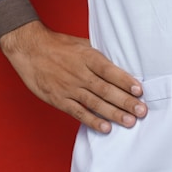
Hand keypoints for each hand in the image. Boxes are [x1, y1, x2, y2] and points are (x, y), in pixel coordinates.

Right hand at [0, 21, 146, 133]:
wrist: (30, 49)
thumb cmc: (58, 45)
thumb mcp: (82, 42)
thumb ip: (98, 54)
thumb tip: (119, 62)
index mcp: (87, 57)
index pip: (110, 71)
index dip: (125, 81)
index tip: (139, 90)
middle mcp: (80, 73)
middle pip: (106, 89)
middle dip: (125, 102)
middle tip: (141, 111)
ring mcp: (69, 88)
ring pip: (95, 103)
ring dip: (113, 113)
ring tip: (129, 122)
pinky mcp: (59, 99)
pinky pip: (78, 112)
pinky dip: (91, 121)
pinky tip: (105, 128)